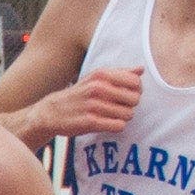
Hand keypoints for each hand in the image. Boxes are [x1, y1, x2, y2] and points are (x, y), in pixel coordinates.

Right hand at [9, 64, 142, 146]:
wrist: (52, 112)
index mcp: (102, 74)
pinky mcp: (90, 122)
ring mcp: (94, 105)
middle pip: (134, 99)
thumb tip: (141, 69)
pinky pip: (118, 126)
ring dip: (123, 117)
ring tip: (112, 116)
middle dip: (130, 105)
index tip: (127, 95)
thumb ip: (120, 73)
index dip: (136, 90)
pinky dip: (117, 126)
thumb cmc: (79, 95)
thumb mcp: (96, 78)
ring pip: (128, 114)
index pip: (135, 81)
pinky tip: (108, 124)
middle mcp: (98, 88)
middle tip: (120, 108)